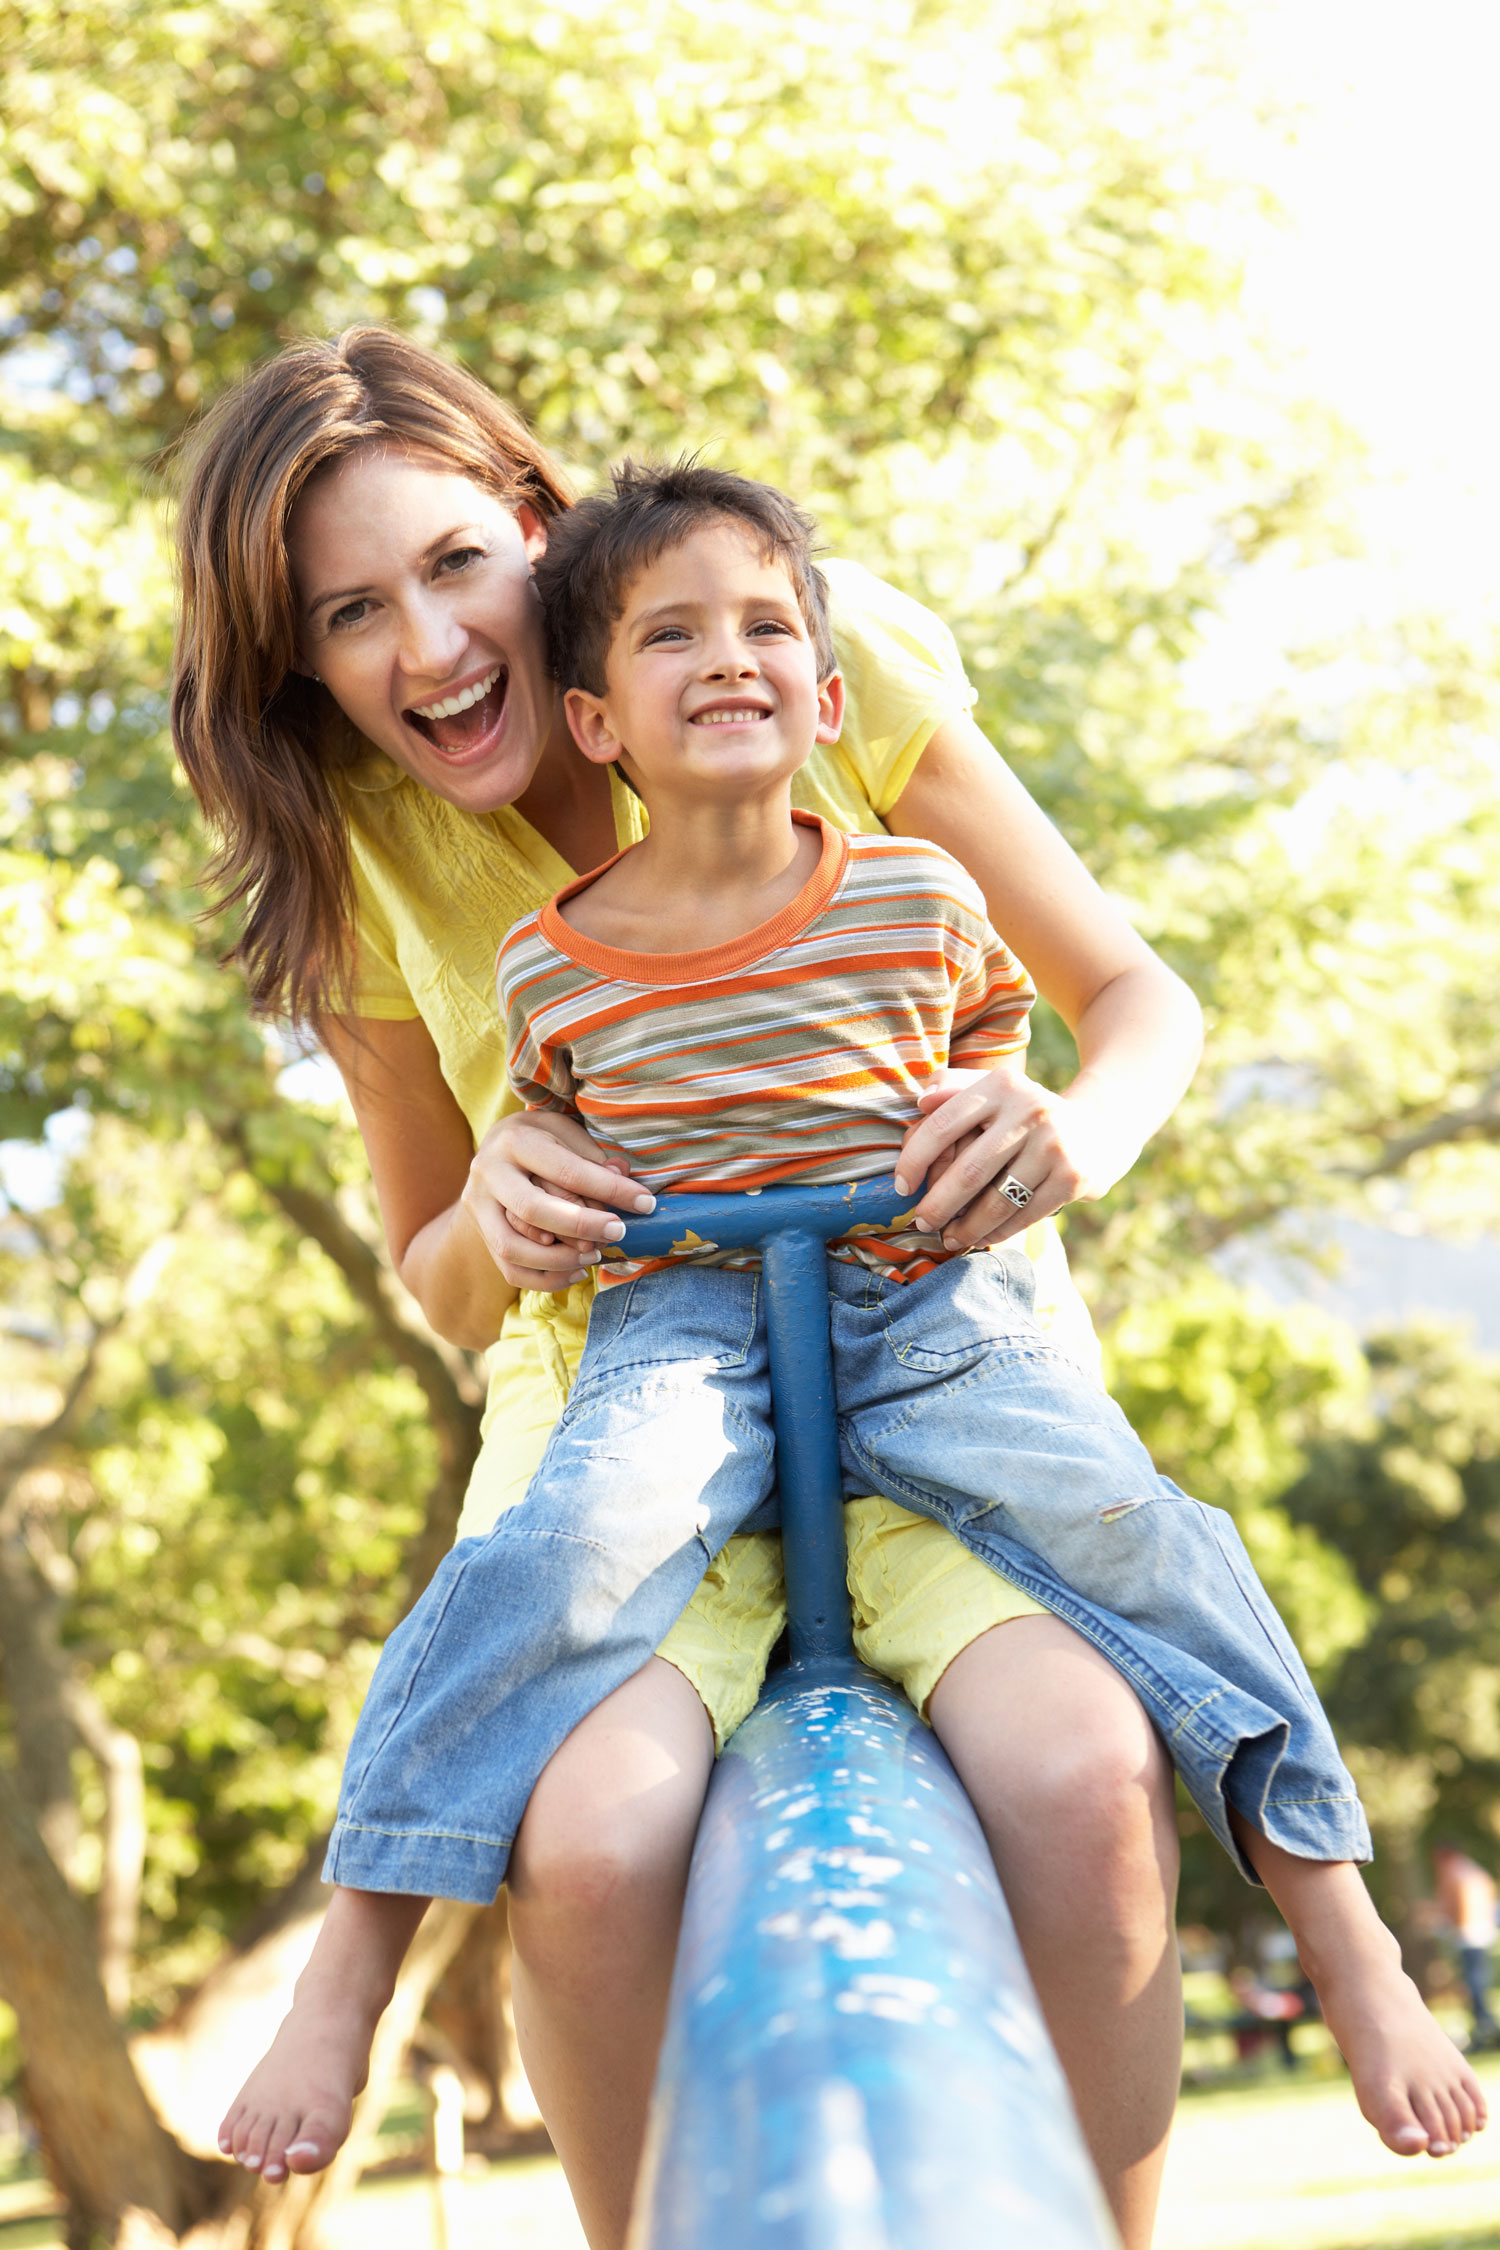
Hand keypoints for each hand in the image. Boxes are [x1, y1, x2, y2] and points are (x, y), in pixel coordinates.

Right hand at [461, 1109, 655, 1291]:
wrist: (493, 1150)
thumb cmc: (541, 1139)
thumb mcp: (566, 1131)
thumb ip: (592, 1156)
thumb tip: (622, 1177)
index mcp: (514, 1140)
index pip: (566, 1171)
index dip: (609, 1190)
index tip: (645, 1203)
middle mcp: (488, 1173)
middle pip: (533, 1210)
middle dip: (582, 1226)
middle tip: (619, 1232)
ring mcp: (478, 1207)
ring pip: (513, 1247)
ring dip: (560, 1260)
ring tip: (595, 1255)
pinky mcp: (480, 1234)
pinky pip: (509, 1270)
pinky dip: (545, 1279)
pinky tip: (576, 1272)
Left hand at [893, 1063, 1141, 1249]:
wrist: (1097, 1129)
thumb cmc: (1024, 1113)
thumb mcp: (994, 1090)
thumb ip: (953, 1086)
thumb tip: (921, 1101)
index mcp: (1001, 1085)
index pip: (943, 1126)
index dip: (914, 1160)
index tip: (902, 1187)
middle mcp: (1029, 1110)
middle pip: (969, 1171)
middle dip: (939, 1204)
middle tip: (922, 1224)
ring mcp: (1054, 1145)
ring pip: (997, 1200)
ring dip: (967, 1227)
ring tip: (949, 1238)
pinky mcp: (1073, 1177)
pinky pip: (1024, 1214)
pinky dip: (998, 1231)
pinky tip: (983, 1238)